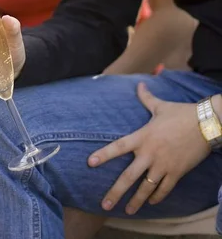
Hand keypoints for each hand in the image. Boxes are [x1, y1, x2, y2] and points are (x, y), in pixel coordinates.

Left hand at [88, 82, 209, 214]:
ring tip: (127, 211)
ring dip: (136, 201)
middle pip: (129, 176)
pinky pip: (165, 189)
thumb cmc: (181, 113)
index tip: (90, 163)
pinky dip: (157, 197)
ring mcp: (163, 165)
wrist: (205, 124)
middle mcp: (150, 153)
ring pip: (146, 188)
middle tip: (105, 204)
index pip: (118, 146)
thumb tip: (139, 85)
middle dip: (116, 192)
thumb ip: (146, 98)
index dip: (103, 155)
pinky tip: (151, 202)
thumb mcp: (160, 106)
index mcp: (143, 137)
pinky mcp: (177, 173)